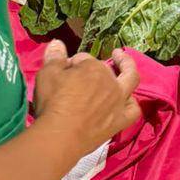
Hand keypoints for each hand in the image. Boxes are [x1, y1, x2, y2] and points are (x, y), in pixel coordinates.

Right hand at [33, 40, 140, 158]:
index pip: (83, 59)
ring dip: (127, 70)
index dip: (72, 64)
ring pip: (130, 81)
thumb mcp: (47, 75)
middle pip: (103, 68)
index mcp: (93, 67)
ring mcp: (118, 101)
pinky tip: (127, 102)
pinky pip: (133, 110)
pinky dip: (132, 104)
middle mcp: (110, 81)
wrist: (59, 137)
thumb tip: (57, 42)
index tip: (62, 71)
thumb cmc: (52, 103)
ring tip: (122, 65)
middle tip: (77, 77)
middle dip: (91, 68)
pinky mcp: (119, 121)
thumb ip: (54, 57)